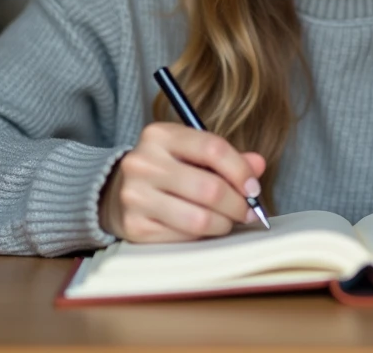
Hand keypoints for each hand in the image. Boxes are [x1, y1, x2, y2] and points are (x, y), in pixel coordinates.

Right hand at [98, 122, 266, 242]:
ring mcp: (135, 196)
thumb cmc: (165, 169)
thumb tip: (257, 165)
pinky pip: (183, 236)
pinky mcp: (134, 226)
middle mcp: (143, 163)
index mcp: (160, 135)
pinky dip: (201, 235)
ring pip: (198, 218)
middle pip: (209, 188)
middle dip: (237, 204)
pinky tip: (203, 228)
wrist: (114, 191)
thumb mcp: (190, 152)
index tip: (253, 188)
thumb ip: (226, 157)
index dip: (241, 171)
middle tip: (247, 211)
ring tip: (227, 220)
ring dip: (223, 223)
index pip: (213, 149)